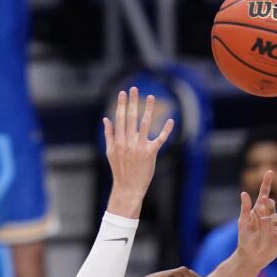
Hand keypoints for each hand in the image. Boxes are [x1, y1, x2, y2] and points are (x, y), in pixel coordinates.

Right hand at [103, 87, 175, 217]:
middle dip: (133, 102)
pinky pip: (160, 139)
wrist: (128, 187)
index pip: (120, 118)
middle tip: (135, 88)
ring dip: (148, 110)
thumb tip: (106, 119)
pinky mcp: (151, 153)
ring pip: (145, 124)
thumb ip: (108, 135)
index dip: (122, 104)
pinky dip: (166, 130)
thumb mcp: (110, 152)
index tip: (123, 92)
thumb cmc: (119, 170)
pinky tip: (170, 120)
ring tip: (151, 97)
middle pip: (131, 118)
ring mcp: (140, 147)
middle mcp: (128, 142)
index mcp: (118, 140)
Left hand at [235, 170, 276, 269]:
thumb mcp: (243, 222)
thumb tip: (244, 193)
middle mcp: (268, 215)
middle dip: (268, 203)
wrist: (250, 256)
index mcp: (258, 210)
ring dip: (270, 219)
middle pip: (272, 204)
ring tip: (263, 223)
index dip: (267, 183)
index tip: (269, 172)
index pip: (264, 194)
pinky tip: (274, 232)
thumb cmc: (245, 238)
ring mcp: (275, 225)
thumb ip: (245, 208)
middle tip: (263, 202)